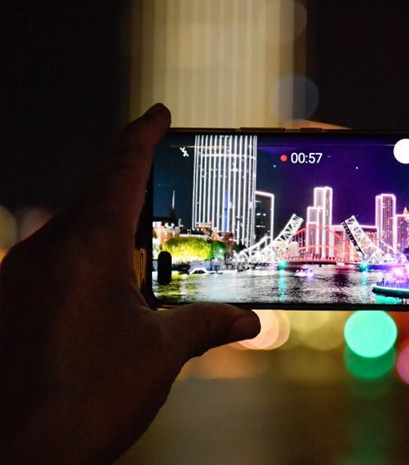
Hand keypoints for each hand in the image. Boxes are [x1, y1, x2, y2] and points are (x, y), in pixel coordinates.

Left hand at [0, 104, 260, 463]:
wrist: (16, 455)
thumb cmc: (87, 401)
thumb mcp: (160, 355)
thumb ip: (206, 325)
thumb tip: (249, 321)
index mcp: (87, 249)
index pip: (121, 171)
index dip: (144, 137)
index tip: (161, 115)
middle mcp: (46, 251)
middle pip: (96, 196)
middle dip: (132, 183)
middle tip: (170, 184)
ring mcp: (21, 276)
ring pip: (73, 229)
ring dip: (111, 224)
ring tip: (147, 237)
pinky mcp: (12, 302)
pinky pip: (55, 259)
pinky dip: (88, 256)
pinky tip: (112, 284)